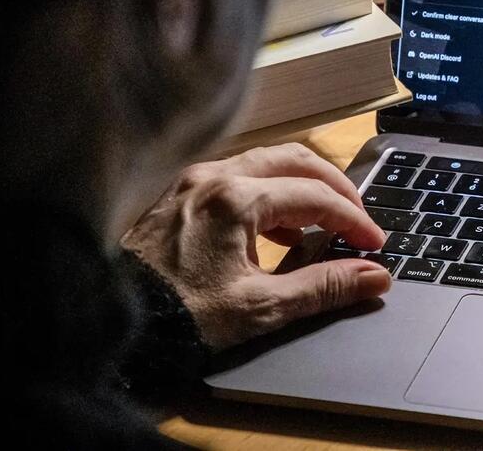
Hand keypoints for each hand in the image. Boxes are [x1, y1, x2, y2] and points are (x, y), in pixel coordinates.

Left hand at [122, 143, 390, 349]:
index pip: (316, 197)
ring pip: (267, 163)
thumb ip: (324, 287)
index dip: (354, 220)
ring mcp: (194, 181)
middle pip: (297, 160)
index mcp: (235, 198)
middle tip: (358, 218)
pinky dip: (271, 192)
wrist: (108, 323)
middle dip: (335, 188)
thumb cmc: (179, 316)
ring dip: (303, 186)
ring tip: (323, 223)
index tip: (374, 245)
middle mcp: (214, 176)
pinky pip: (240, 176)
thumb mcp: (261, 307)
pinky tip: (279, 229)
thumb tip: (373, 277)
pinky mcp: (180, 193)